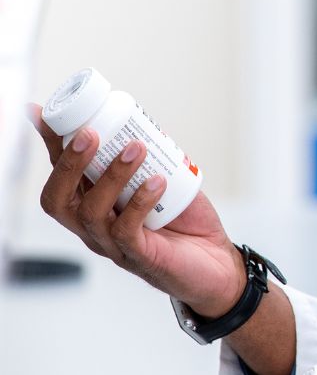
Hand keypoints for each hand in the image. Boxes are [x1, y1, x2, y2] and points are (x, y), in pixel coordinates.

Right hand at [30, 104, 243, 314]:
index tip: (41, 112)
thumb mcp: (162, 179)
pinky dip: (140, 201)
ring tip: (136, 148)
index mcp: (94, 205)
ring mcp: (113, 245)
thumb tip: (135, 121)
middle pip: (58, 200)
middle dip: (68, 164)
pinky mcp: (140, 257)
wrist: (218, 262)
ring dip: (111, 176)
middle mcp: (94, 227)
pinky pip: (127, 230)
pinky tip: (158, 181)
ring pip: (92, 213)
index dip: (50, 145)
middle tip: (91, 133)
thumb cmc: (187, 221)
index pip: (61, 174)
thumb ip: (144, 159)